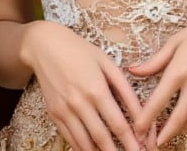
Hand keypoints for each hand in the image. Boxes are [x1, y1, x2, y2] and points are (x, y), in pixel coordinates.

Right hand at [25, 21, 144, 150]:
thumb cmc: (80, 51)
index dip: (131, 141)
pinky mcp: (54, 114)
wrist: (45, 46)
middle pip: (102, 138)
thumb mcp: (107, 63)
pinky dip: (82, 149)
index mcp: (96, 89)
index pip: (118, 124)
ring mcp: (64, 111)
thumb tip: (140, 112)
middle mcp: (79, 103)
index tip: (141, 150)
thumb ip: (124, 89)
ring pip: (84, 144)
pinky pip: (70, 139)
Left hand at [127, 11, 186, 146]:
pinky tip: (180, 117)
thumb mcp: (176, 42)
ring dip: (175, 130)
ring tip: (162, 134)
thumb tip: (132, 70)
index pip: (158, 102)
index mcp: (180, 70)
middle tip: (150, 144)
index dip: (145, 119)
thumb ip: (154, 61)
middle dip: (162, 136)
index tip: (136, 129)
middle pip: (176, 120)